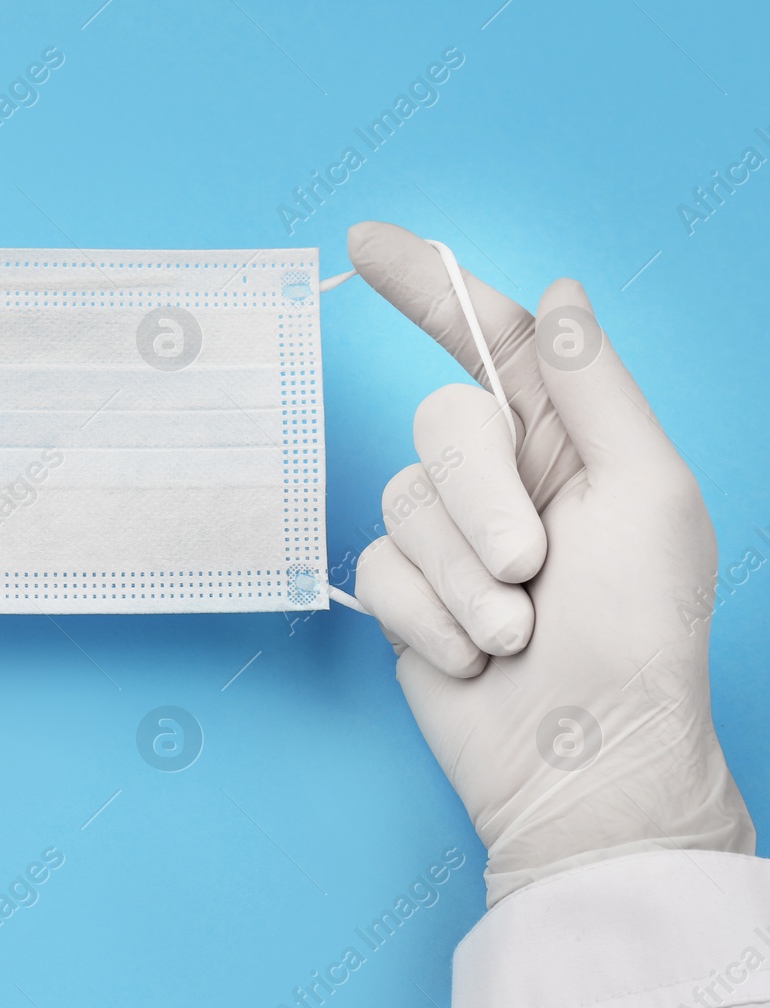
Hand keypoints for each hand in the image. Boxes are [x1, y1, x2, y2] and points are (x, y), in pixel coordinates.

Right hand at [349, 221, 753, 904]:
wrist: (584, 759)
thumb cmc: (639, 631)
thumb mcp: (644, 490)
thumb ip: (590, 385)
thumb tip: (558, 293)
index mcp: (569, 439)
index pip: (492, 338)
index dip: (429, 286)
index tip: (366, 243)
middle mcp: (503, 479)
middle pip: (438, 424)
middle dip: (480, 500)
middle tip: (532, 567)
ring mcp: (450, 539)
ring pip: (403, 503)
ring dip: (463, 580)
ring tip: (515, 634)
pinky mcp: (406, 594)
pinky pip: (378, 569)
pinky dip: (427, 618)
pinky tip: (474, 658)